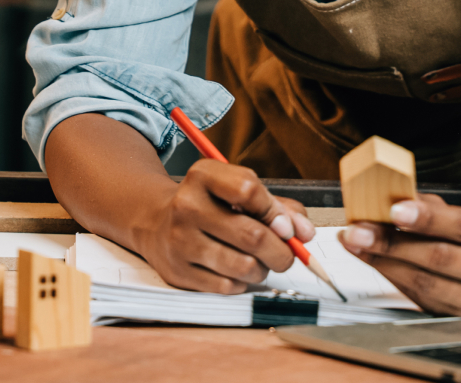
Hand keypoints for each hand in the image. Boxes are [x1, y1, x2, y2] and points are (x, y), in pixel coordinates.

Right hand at [134, 158, 315, 293]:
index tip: (286, 226)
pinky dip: (242, 282)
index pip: (248, 189)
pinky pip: (228, 286)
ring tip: (259, 262)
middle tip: (287, 255)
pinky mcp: (178, 271)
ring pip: (244, 266)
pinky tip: (237, 271)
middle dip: (281, 251)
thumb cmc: (209, 205)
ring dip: (263, 269)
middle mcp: (187, 206)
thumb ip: (277, 207)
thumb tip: (304, 233)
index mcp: (203, 176)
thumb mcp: (237, 191)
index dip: (276, 212)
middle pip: (252, 235)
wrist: (155, 222)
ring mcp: (180, 241)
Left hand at [339, 169, 460, 315]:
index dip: (429, 218)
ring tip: (358, 245)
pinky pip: (421, 299)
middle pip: (441, 257)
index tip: (395, 209)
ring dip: (385, 263)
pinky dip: (394, 278)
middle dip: (393, 243)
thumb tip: (393, 200)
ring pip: (427, 284)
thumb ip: (435, 207)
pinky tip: (376, 262)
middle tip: (359, 230)